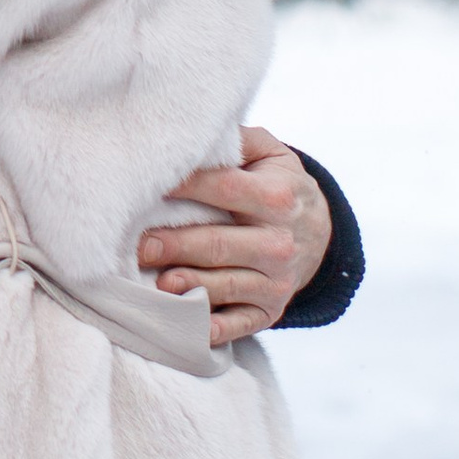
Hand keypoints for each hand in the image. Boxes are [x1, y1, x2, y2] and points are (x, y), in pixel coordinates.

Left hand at [134, 127, 330, 346]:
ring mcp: (276, 282)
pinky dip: (210, 328)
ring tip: (156, 283)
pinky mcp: (269, 312)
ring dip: (188, 286)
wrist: (320, 234)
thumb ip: (239, 141)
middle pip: (218, 244)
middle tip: (138, 245)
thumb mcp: (271, 155)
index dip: (185, 184)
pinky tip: (183, 324)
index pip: (224, 188)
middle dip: (175, 245)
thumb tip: (194, 131)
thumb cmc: (279, 187)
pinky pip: (237, 325)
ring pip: (224, 286)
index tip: (149, 182)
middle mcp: (279, 242)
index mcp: (277, 198)